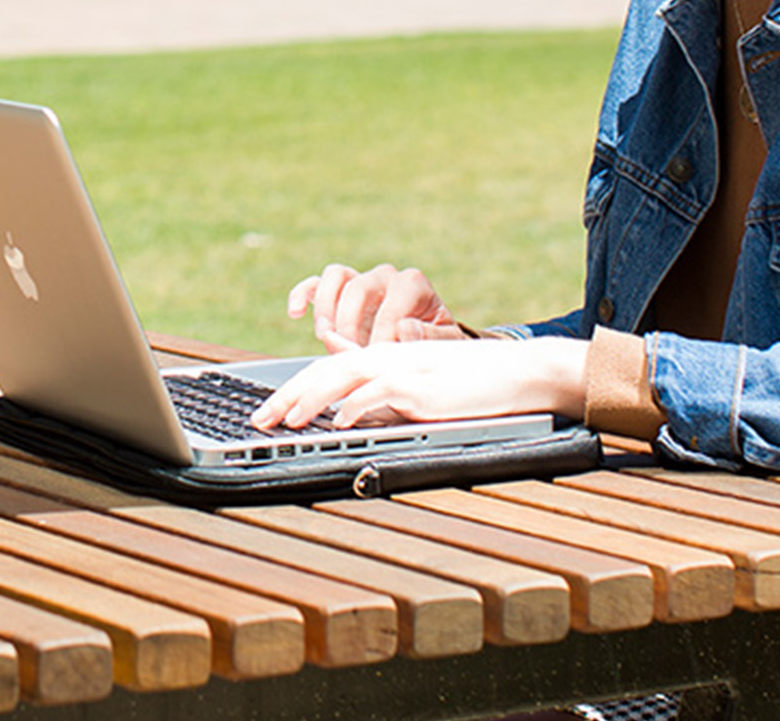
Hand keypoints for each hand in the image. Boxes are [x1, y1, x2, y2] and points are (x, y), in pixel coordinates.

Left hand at [250, 335, 588, 430]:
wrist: (521, 374)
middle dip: (286, 397)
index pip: (327, 369)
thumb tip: (352, 423)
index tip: (267, 413)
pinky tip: (338, 422)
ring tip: (285, 421)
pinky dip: (356, 407)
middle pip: (324, 371)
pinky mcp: (424, 389)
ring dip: (311, 400)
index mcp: (385, 357)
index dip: (292, 389)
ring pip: (344, 378)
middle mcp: (389, 358)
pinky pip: (381, 394)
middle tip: (257, 422)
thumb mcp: (420, 395)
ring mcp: (406, 371)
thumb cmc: (473, 387)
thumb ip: (387, 403)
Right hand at [287, 263, 466, 349]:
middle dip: (352, 323)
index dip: (383, 332)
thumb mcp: (443, 345)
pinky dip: (302, 294)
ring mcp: (359, 283)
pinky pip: (315, 284)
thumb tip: (405, 329)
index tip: (378, 359)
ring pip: (335, 277)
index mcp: (412, 285)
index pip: (393, 301)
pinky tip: (296, 312)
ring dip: (326, 308)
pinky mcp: (338, 295)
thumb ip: (428, 337)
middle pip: (360, 286)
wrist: (422, 347)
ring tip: (326, 336)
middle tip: (349, 352)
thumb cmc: (433, 345)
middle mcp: (385, 277)